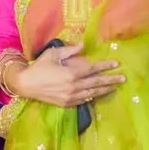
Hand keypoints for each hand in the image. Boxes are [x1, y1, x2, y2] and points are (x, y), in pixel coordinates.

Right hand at [5, 44, 124, 108]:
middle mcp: (74, 86)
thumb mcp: (52, 54)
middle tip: (123, 78)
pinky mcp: (66, 103)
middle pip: (96, 82)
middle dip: (111, 80)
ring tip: (114, 87)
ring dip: (104, 89)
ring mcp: (70, 96)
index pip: (93, 69)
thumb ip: (69, 50)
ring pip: (92, 93)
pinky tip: (97, 94)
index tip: (116, 64)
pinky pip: (83, 100)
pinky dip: (92, 96)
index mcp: (71, 73)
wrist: (25, 85)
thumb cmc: (38, 67)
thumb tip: (82, 46)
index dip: (105, 66)